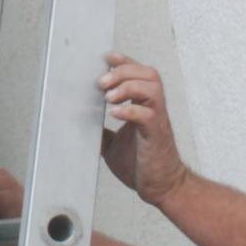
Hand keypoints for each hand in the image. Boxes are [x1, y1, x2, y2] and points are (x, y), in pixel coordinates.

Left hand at [100, 56, 189, 206]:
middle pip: (148, 74)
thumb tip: (82, 126)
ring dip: (128, 87)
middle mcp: (154, 109)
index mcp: (145, 107)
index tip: (108, 57)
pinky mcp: (156, 136)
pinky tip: (115, 114)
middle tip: (102, 82)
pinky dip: (131, 111)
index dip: (126, 61)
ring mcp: (158, 121)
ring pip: (152, 89)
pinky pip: (149, 116)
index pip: (140, 73)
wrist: (162, 187)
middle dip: (124, 72)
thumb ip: (103, 132)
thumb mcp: (114, 145)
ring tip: (110, 97)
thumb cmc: (142, 165)